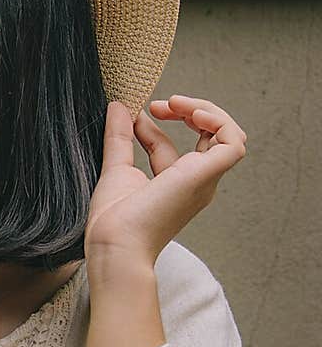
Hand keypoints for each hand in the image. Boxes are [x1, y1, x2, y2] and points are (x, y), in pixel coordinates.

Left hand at [84, 94, 247, 266]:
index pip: (170, 147)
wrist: (116, 243)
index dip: (152, 125)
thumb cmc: (114, 222)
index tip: (134, 115)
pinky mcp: (207, 176)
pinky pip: (233, 143)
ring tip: (178, 103)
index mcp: (172, 186)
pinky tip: (194, 113)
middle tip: (159, 104)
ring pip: (228, 136)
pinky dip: (219, 122)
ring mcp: (204, 180)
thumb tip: (119, 106)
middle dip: (188, 111)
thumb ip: (119, 137)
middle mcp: (195, 183)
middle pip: (208, 137)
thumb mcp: (116, 168)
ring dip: (207, 111)